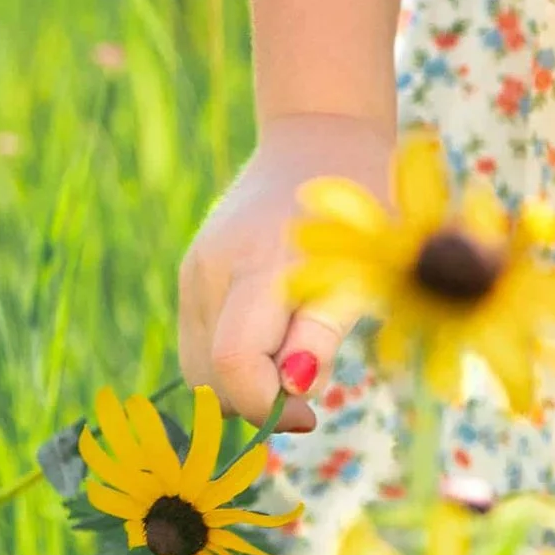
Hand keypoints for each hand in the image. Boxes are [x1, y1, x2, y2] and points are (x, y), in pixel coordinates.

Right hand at [177, 113, 393, 424]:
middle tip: (310, 387)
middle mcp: (215, 267)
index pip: (235, 361)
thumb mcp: (362, 271)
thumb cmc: (361, 208)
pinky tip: (275, 338)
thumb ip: (323, 333)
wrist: (321, 137)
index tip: (311, 417)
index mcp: (261, 261)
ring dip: (243, 384)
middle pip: (211, 375)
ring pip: (199, 367)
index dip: (267, 406)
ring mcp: (196, 269)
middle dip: (258, 400)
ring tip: (296, 356)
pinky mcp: (192, 273)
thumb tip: (293, 394)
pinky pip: (200, 342)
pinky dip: (233, 359)